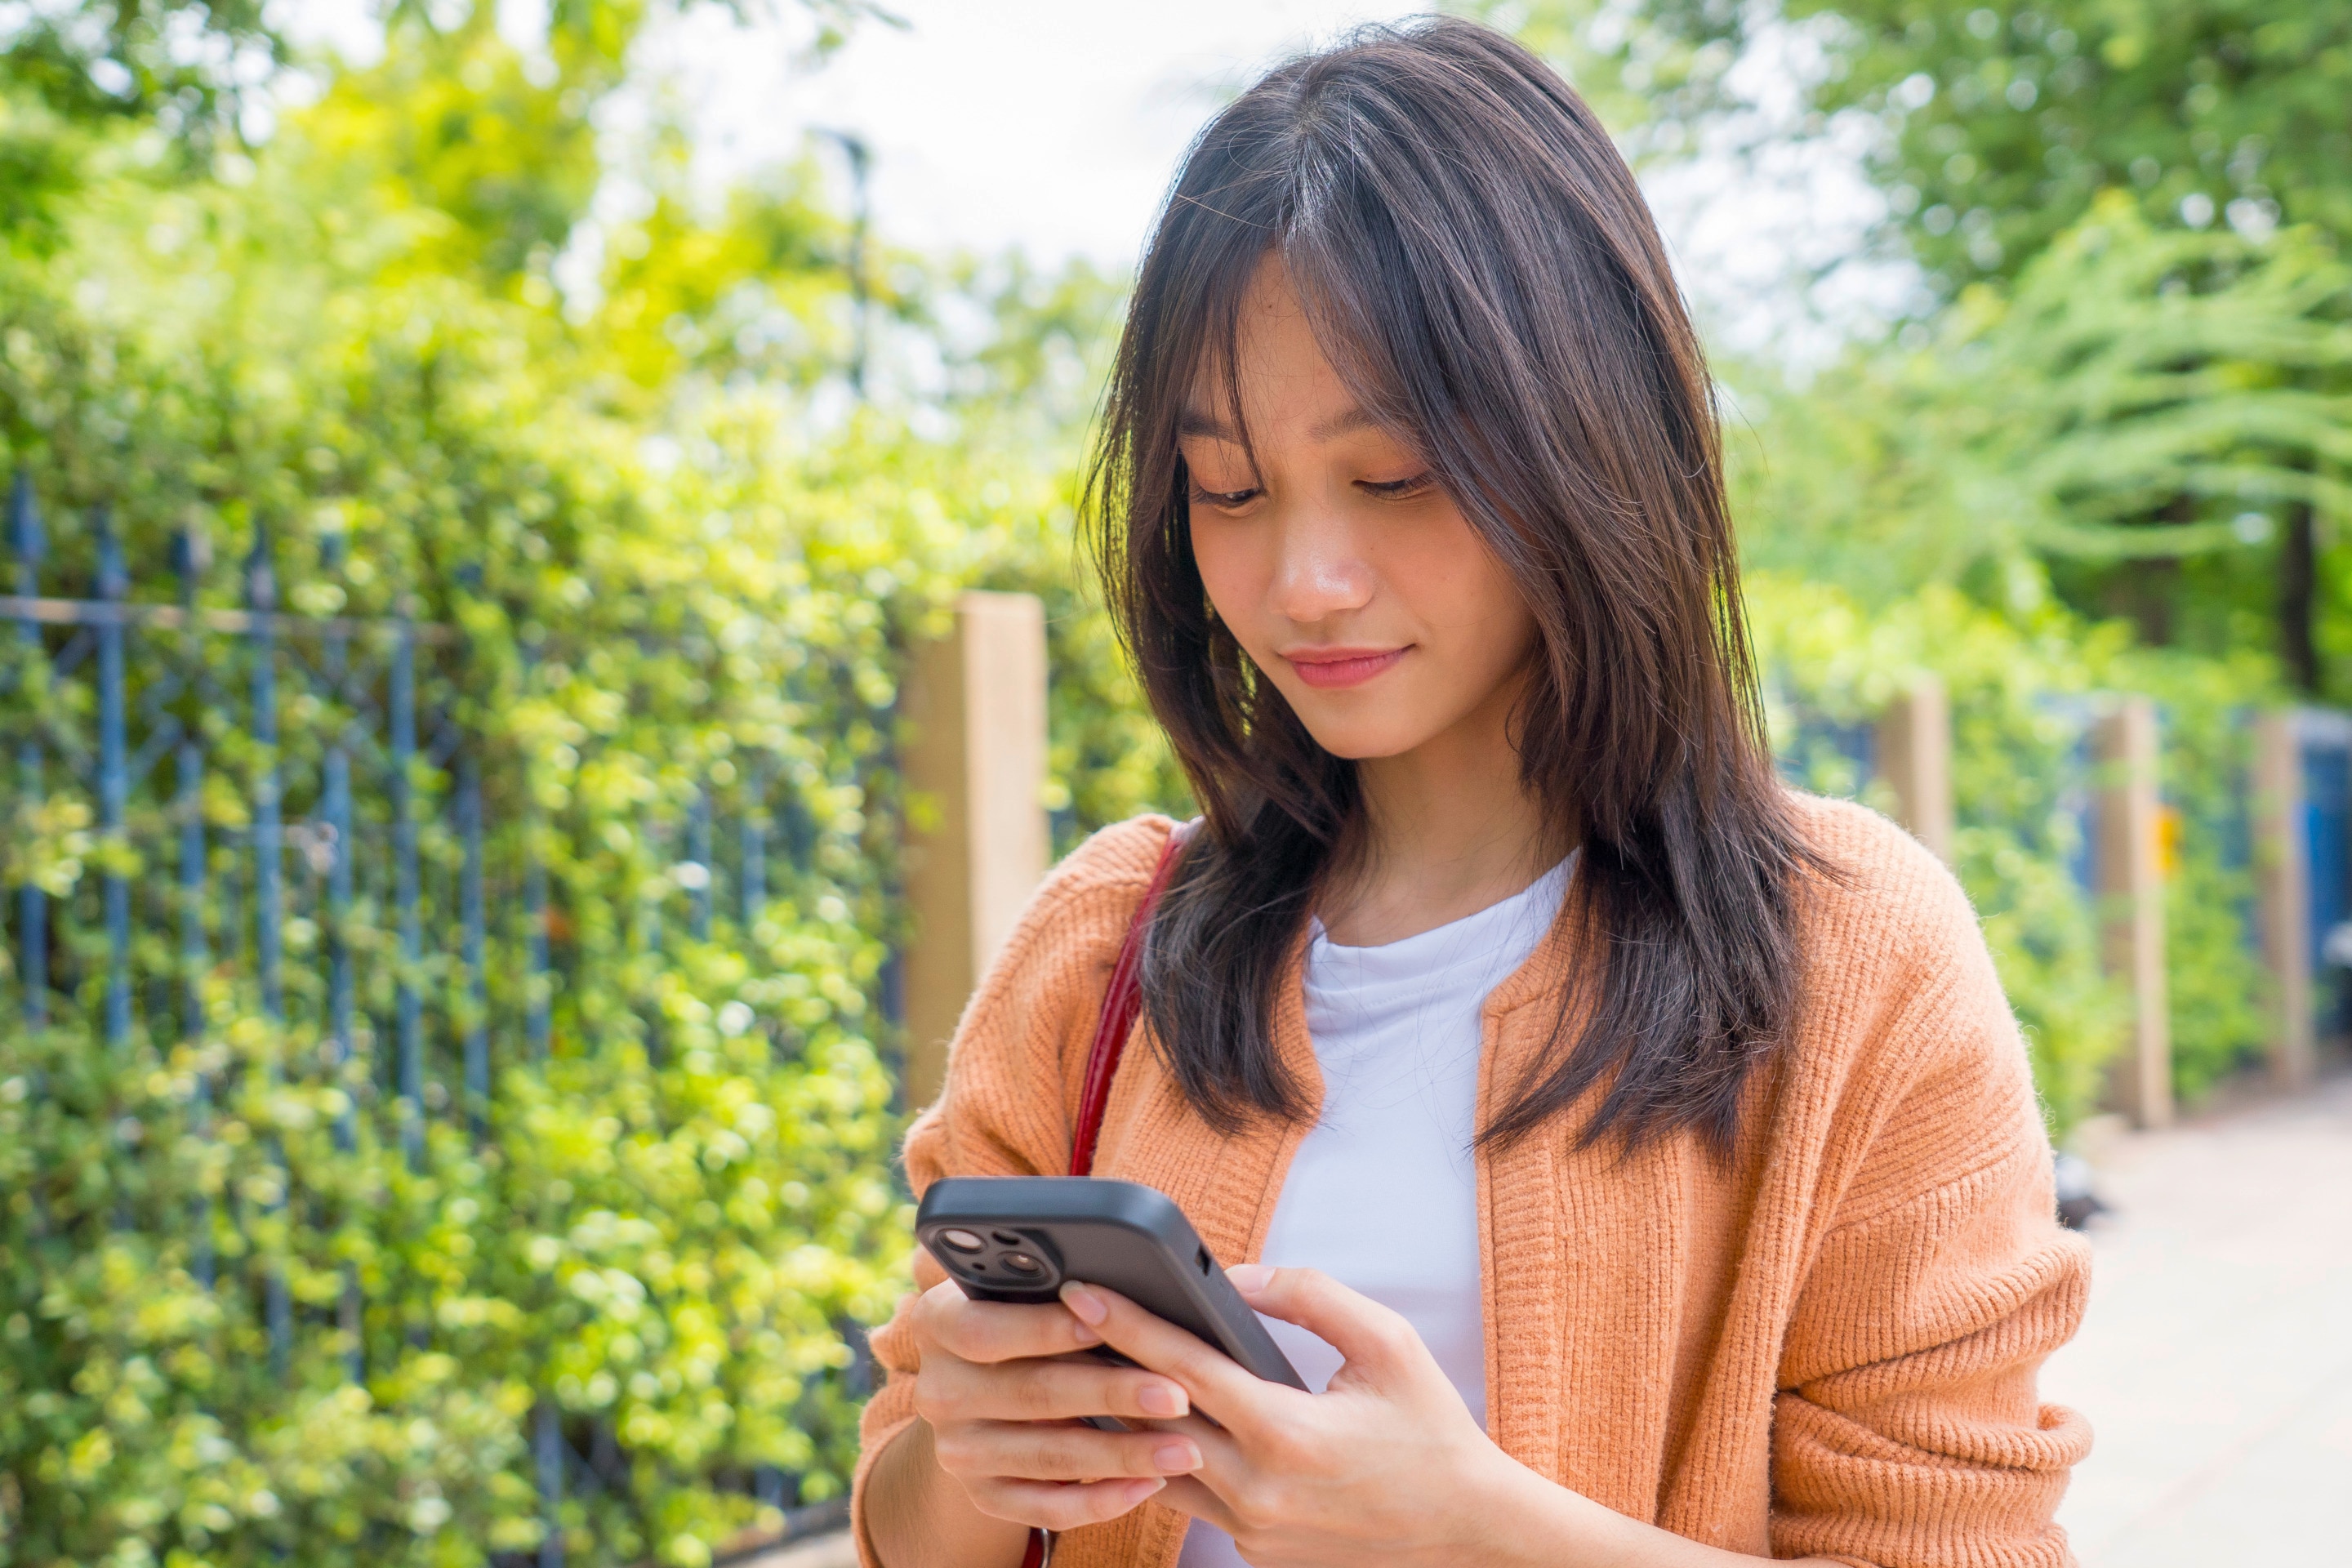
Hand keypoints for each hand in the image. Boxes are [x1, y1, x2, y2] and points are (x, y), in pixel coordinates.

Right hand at [902, 1258, 1209, 1534]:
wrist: (980, 1392)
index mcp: (938, 1323)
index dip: (1044, 1329)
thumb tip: (1117, 1286)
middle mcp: (939, 1391)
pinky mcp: (983, 1495)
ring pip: (1048, 1457)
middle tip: (1177, 1395)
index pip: (983, 1329)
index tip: (1104, 1325)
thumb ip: (1050, 1287)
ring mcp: (958, 1450)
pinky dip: (1102, 1500)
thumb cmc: (1022, 1320)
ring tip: (1183, 1448)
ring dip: (1123, 1454)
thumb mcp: (1015, 1293)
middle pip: (1031, 1394)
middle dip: (1112, 1394)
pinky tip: (1149, 1484)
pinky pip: (1046, 1509)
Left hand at [1060, 1265, 1519, 1567]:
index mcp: (1286, 1434)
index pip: (1181, 1368)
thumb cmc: (1431, 1429)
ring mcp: (1250, 1529)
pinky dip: (1163, 1458)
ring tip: (1086, 1369)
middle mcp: (1257, 1490)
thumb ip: (1308, 1297)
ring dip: (1123, 1419)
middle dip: (1103, 1367)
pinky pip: (1189, 1497)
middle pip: (1151, 1420)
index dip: (1127, 1323)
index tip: (1082, 1291)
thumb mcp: (1385, 1342)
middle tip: (1062, 1323)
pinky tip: (1146, 1421)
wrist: (1466, 1529)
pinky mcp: (1252, 1550)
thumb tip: (1236, 1277)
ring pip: (1157, 1468)